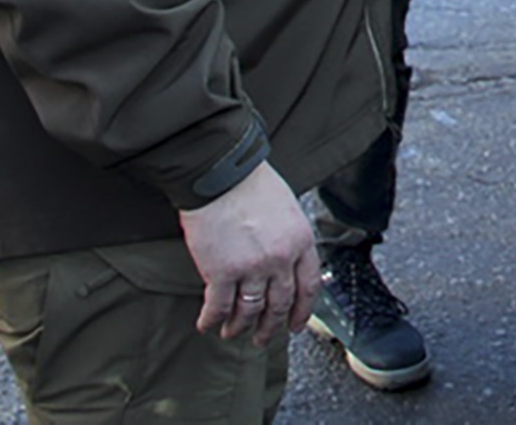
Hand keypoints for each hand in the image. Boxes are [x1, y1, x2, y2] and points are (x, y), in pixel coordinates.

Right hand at [178, 162, 317, 344]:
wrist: (222, 175)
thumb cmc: (253, 186)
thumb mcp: (288, 210)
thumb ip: (290, 239)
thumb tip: (288, 263)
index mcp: (301, 242)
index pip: (309, 286)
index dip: (302, 311)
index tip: (295, 326)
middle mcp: (280, 259)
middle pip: (280, 304)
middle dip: (271, 327)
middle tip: (262, 339)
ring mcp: (251, 268)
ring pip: (249, 311)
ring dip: (240, 327)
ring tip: (232, 333)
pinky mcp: (220, 272)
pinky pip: (218, 307)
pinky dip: (212, 320)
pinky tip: (206, 325)